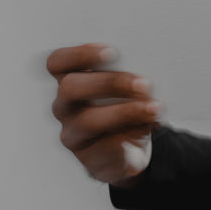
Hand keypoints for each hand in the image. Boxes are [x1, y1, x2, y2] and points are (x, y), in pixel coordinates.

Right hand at [47, 43, 160, 185]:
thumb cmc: (126, 107)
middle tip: (143, 84)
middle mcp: (65, 106)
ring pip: (87, 120)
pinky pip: (105, 146)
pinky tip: (148, 127)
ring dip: (125, 112)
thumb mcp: (128, 88)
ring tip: (153, 108)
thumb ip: (128, 77)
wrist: (130, 150)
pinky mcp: (89, 157)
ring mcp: (73, 133)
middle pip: (70, 88)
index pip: (57, 63)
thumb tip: (144, 78)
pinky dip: (131, 134)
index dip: (78, 54)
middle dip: (109, 82)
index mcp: (72, 80)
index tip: (111, 52)